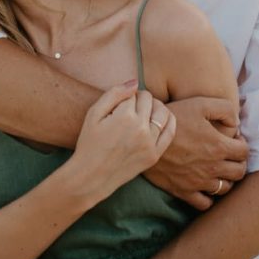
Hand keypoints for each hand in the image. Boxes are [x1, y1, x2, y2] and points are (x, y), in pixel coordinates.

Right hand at [71, 83, 176, 202]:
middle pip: (149, 100)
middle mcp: (140, 128)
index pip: (133, 93)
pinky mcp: (154, 155)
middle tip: (130, 106)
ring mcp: (149, 143)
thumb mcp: (94, 113)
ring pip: (162, 112)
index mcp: (124, 116)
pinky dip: (168, 120)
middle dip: (140, 99)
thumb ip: (114, 93)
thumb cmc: (89, 142)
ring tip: (144, 110)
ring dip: (155, 106)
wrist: (91, 176)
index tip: (118, 104)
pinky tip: (160, 118)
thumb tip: (135, 82)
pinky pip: (170, 131)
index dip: (125, 96)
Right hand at [145, 95, 247, 208]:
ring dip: (226, 179)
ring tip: (219, 169)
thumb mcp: (200, 104)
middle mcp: (213, 167)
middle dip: (238, 162)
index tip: (233, 139)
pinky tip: (204, 185)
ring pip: (224, 189)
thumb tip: (236, 123)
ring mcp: (199, 182)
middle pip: (239, 172)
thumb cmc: (174, 117)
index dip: (241, 143)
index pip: (244, 152)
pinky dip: (209, 197)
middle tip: (229, 154)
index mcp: (219, 146)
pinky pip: (205, 203)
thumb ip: (224, 109)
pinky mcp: (184, 191)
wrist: (146, 137)